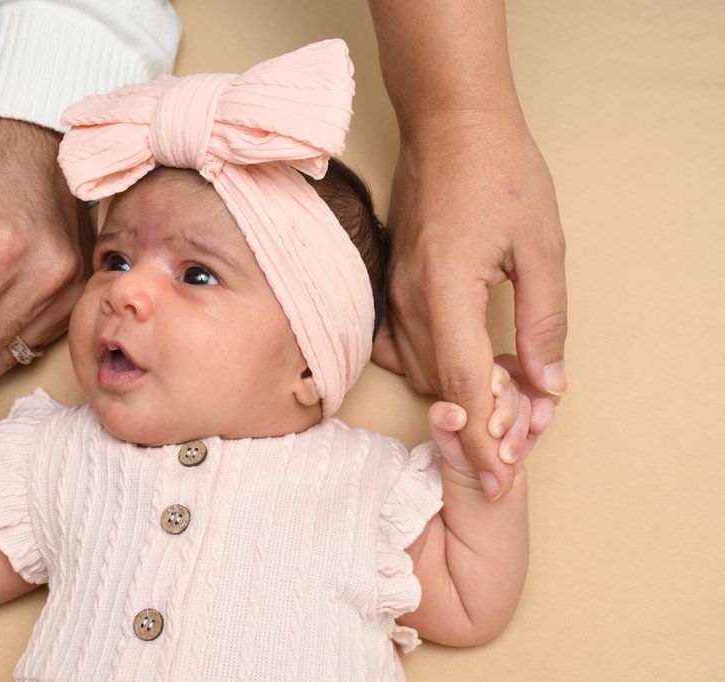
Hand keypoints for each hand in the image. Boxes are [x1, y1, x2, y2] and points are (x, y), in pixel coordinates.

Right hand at [372, 113, 566, 497]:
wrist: (450, 125)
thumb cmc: (499, 173)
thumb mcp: (542, 248)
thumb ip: (544, 321)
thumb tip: (545, 384)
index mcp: (446, 291)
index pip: (464, 387)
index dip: (484, 441)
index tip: (498, 481)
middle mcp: (410, 300)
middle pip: (441, 388)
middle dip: (481, 416)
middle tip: (528, 423)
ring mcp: (394, 292)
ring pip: (422, 371)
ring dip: (460, 391)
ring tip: (506, 387)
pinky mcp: (391, 284)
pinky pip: (400, 347)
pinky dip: (431, 366)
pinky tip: (461, 356)